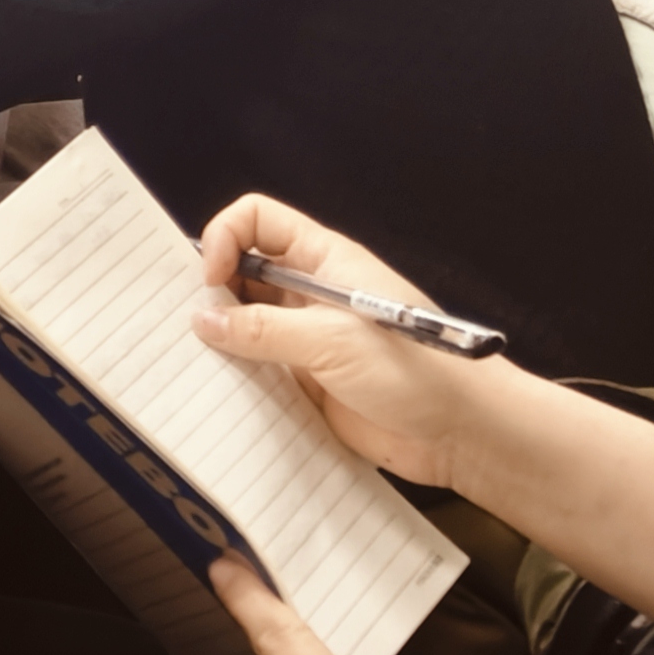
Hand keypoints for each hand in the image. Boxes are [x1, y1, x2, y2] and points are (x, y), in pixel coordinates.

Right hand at [189, 195, 511, 494]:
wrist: (461, 434)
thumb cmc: (413, 370)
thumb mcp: (332, 340)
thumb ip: (263, 330)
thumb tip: (203, 320)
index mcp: (323, 260)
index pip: (257, 221)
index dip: (225, 237)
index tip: (212, 278)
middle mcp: (310, 293)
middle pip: (243, 270)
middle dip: (213, 289)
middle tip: (192, 320)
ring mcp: (307, 337)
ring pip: (245, 322)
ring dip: (221, 335)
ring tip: (198, 358)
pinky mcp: (306, 381)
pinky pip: (257, 368)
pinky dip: (235, 374)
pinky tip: (220, 388)